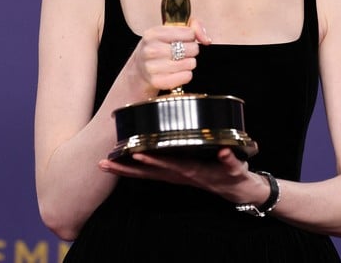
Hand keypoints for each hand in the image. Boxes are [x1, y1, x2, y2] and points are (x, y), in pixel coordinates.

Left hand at [98, 148, 258, 203]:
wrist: (237, 191)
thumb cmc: (235, 176)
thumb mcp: (236, 168)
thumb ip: (230, 160)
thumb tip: (224, 150)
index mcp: (192, 171)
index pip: (169, 165)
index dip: (153, 160)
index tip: (137, 153)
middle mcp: (179, 175)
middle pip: (148, 173)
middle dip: (126, 168)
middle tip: (105, 162)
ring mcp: (174, 176)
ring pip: (145, 175)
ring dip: (124, 170)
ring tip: (104, 164)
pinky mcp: (174, 175)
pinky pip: (149, 175)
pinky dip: (133, 171)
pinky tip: (120, 165)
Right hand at [127, 18, 210, 91]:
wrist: (140, 69)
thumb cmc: (159, 47)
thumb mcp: (171, 31)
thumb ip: (193, 26)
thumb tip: (206, 39)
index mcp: (153, 33)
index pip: (189, 33)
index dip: (191, 37)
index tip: (184, 40)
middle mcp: (151, 50)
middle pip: (191, 49)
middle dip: (192, 50)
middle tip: (184, 52)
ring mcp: (152, 67)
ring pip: (190, 63)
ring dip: (189, 63)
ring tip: (180, 61)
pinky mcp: (158, 81)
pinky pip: (186, 76)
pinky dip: (187, 75)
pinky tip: (179, 71)